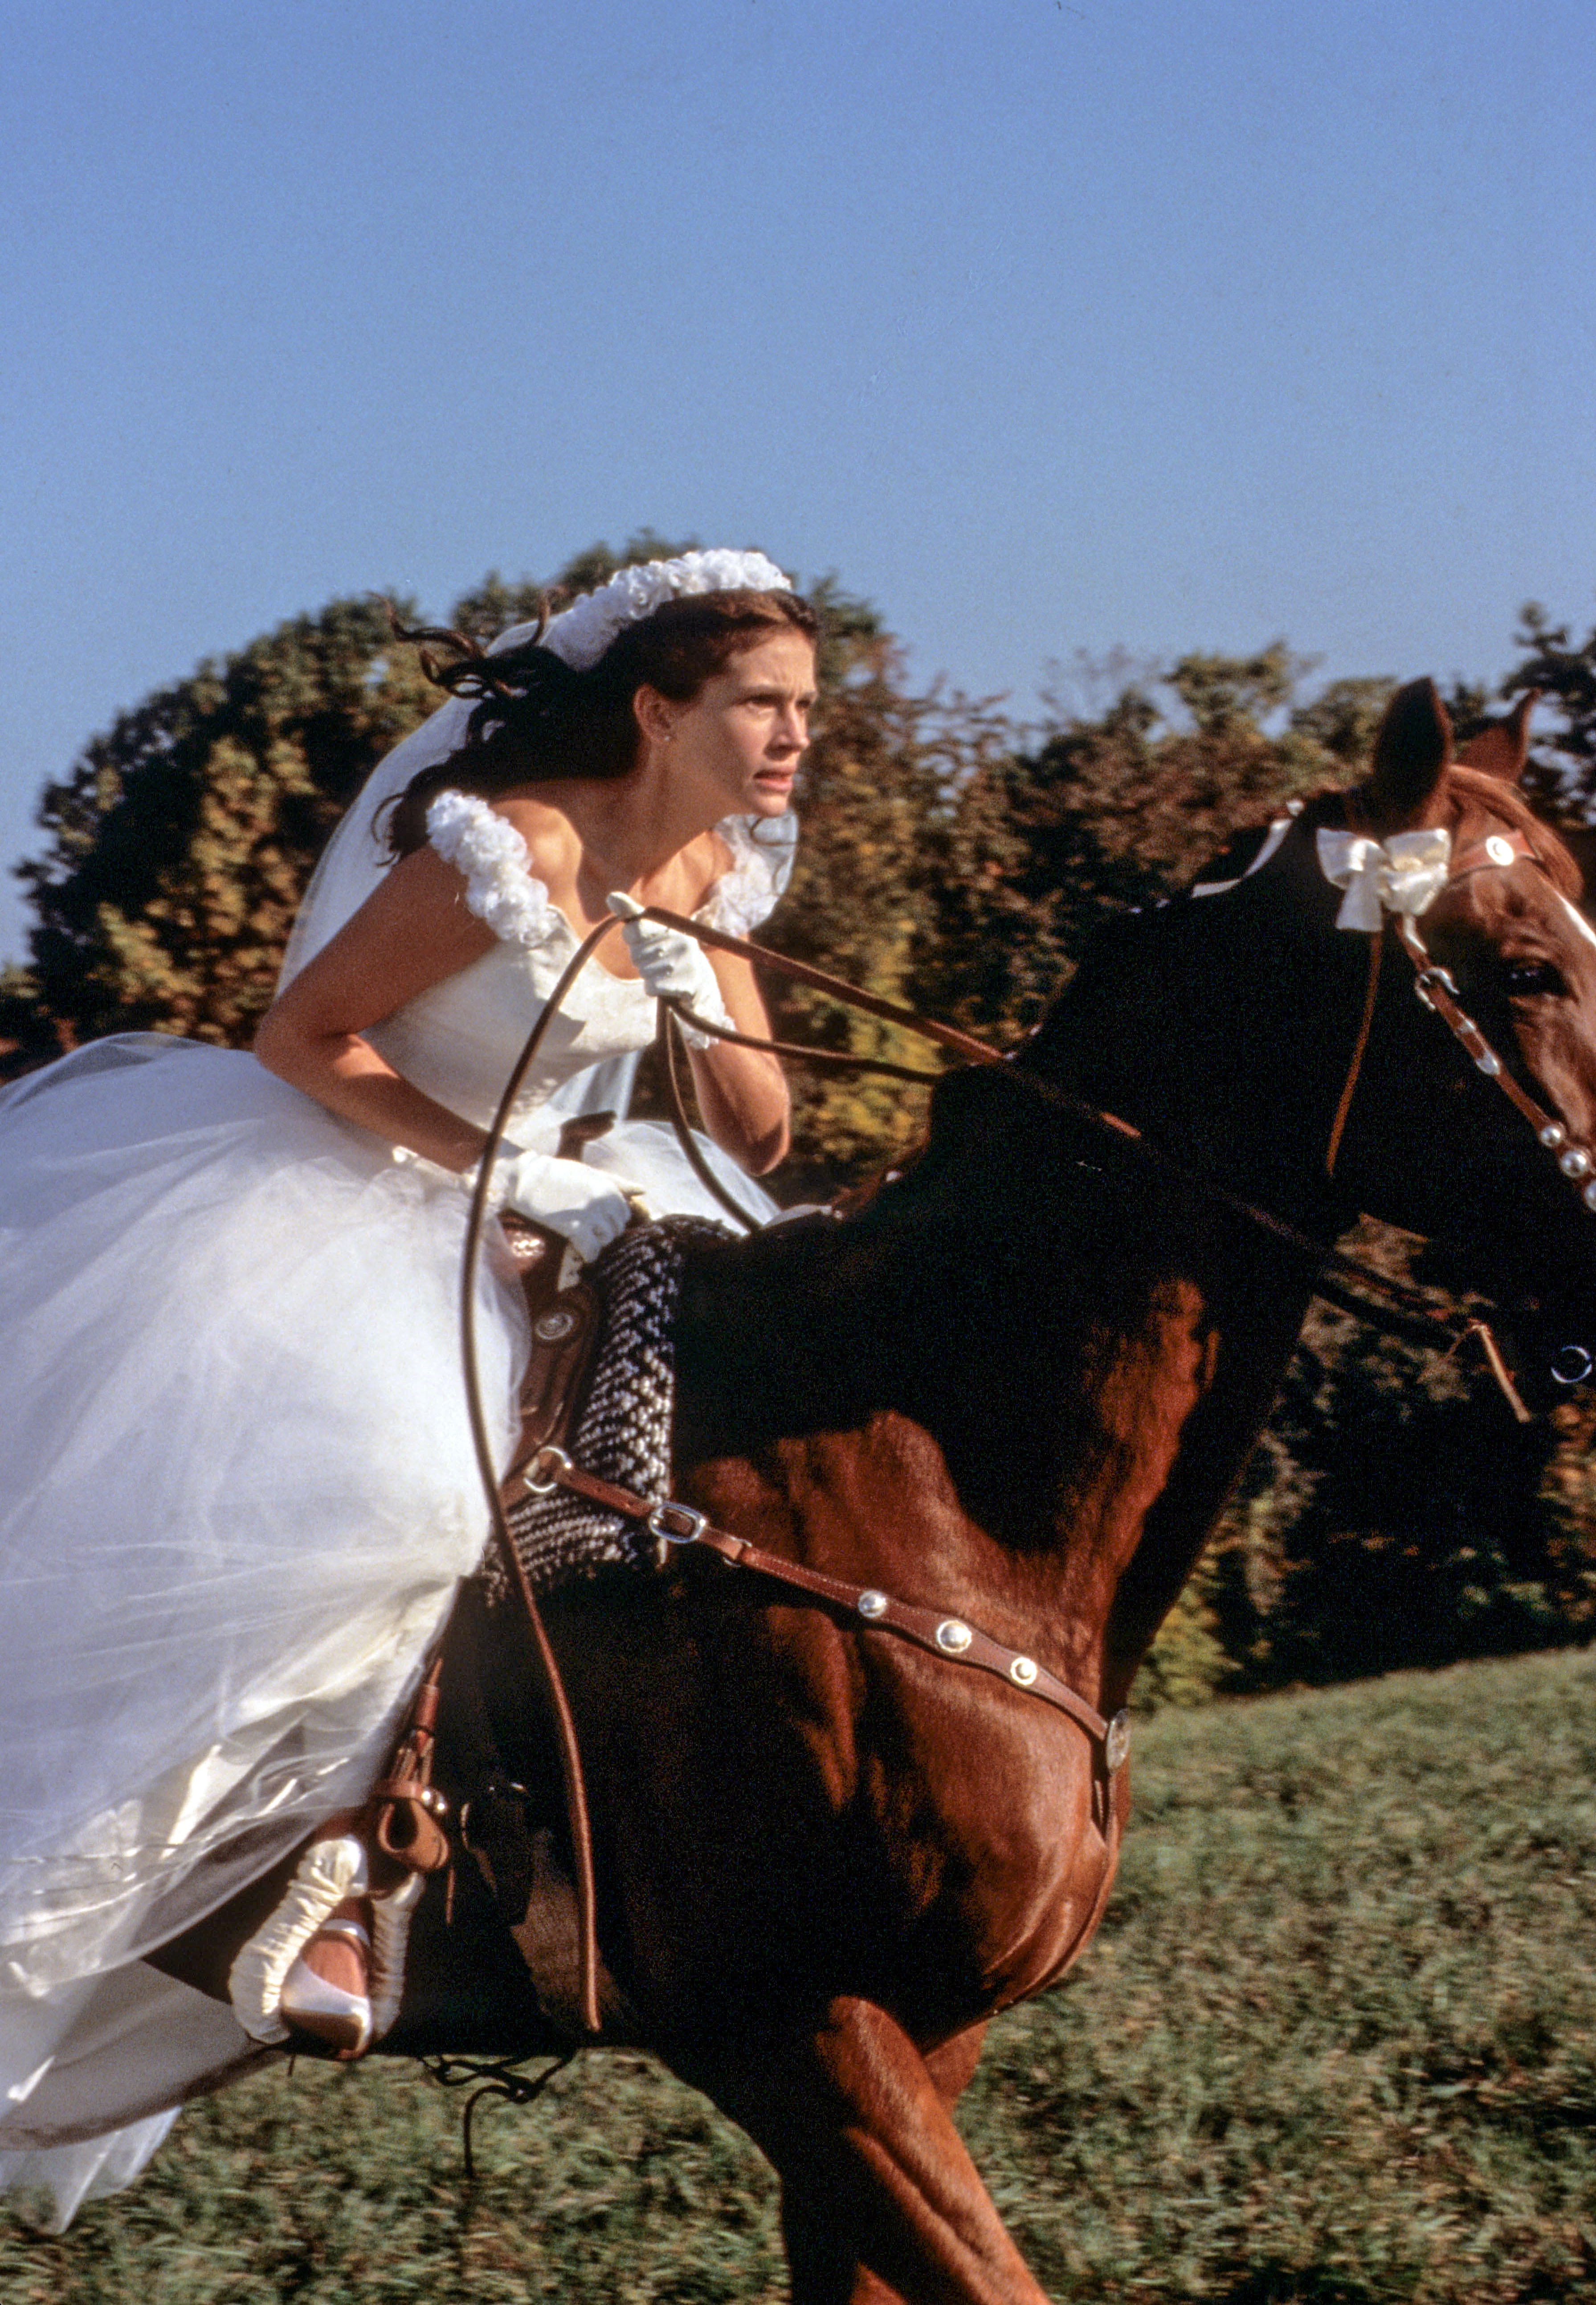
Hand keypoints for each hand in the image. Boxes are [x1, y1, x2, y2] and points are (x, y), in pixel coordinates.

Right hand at [483, 1147, 637, 1263]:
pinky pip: (591, 1250)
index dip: (611, 1222)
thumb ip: (618, 1182)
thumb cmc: (559, 1174)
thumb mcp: (591, 1173)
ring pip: (605, 1241)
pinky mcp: (574, 1227)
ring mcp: (590, 1214)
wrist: (529, 1178)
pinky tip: (580, 1252)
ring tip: (582, 1240)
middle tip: (588, 1234)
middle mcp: (604, 1201)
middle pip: (616, 1230)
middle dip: (605, 1234)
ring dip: (596, 1244)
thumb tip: (643, 1190)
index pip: (624, 1215)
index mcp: (609, 1188)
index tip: (598, 1224)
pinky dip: (588, 1255)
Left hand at [606, 893, 733, 1048]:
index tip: (644, 940)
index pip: (633, 930)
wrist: (698, 982)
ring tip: (664, 972)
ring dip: (648, 975)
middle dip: (640, 959)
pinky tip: (665, 984)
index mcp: (672, 926)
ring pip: (643, 971)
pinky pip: (651, 987)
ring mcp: (686, 963)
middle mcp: (681, 941)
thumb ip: (632, 914)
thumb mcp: (652, 929)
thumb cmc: (667, 951)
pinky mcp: (686, 985)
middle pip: (636, 954)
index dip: (632, 939)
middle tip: (657, 960)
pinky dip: (653, 988)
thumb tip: (611, 896)